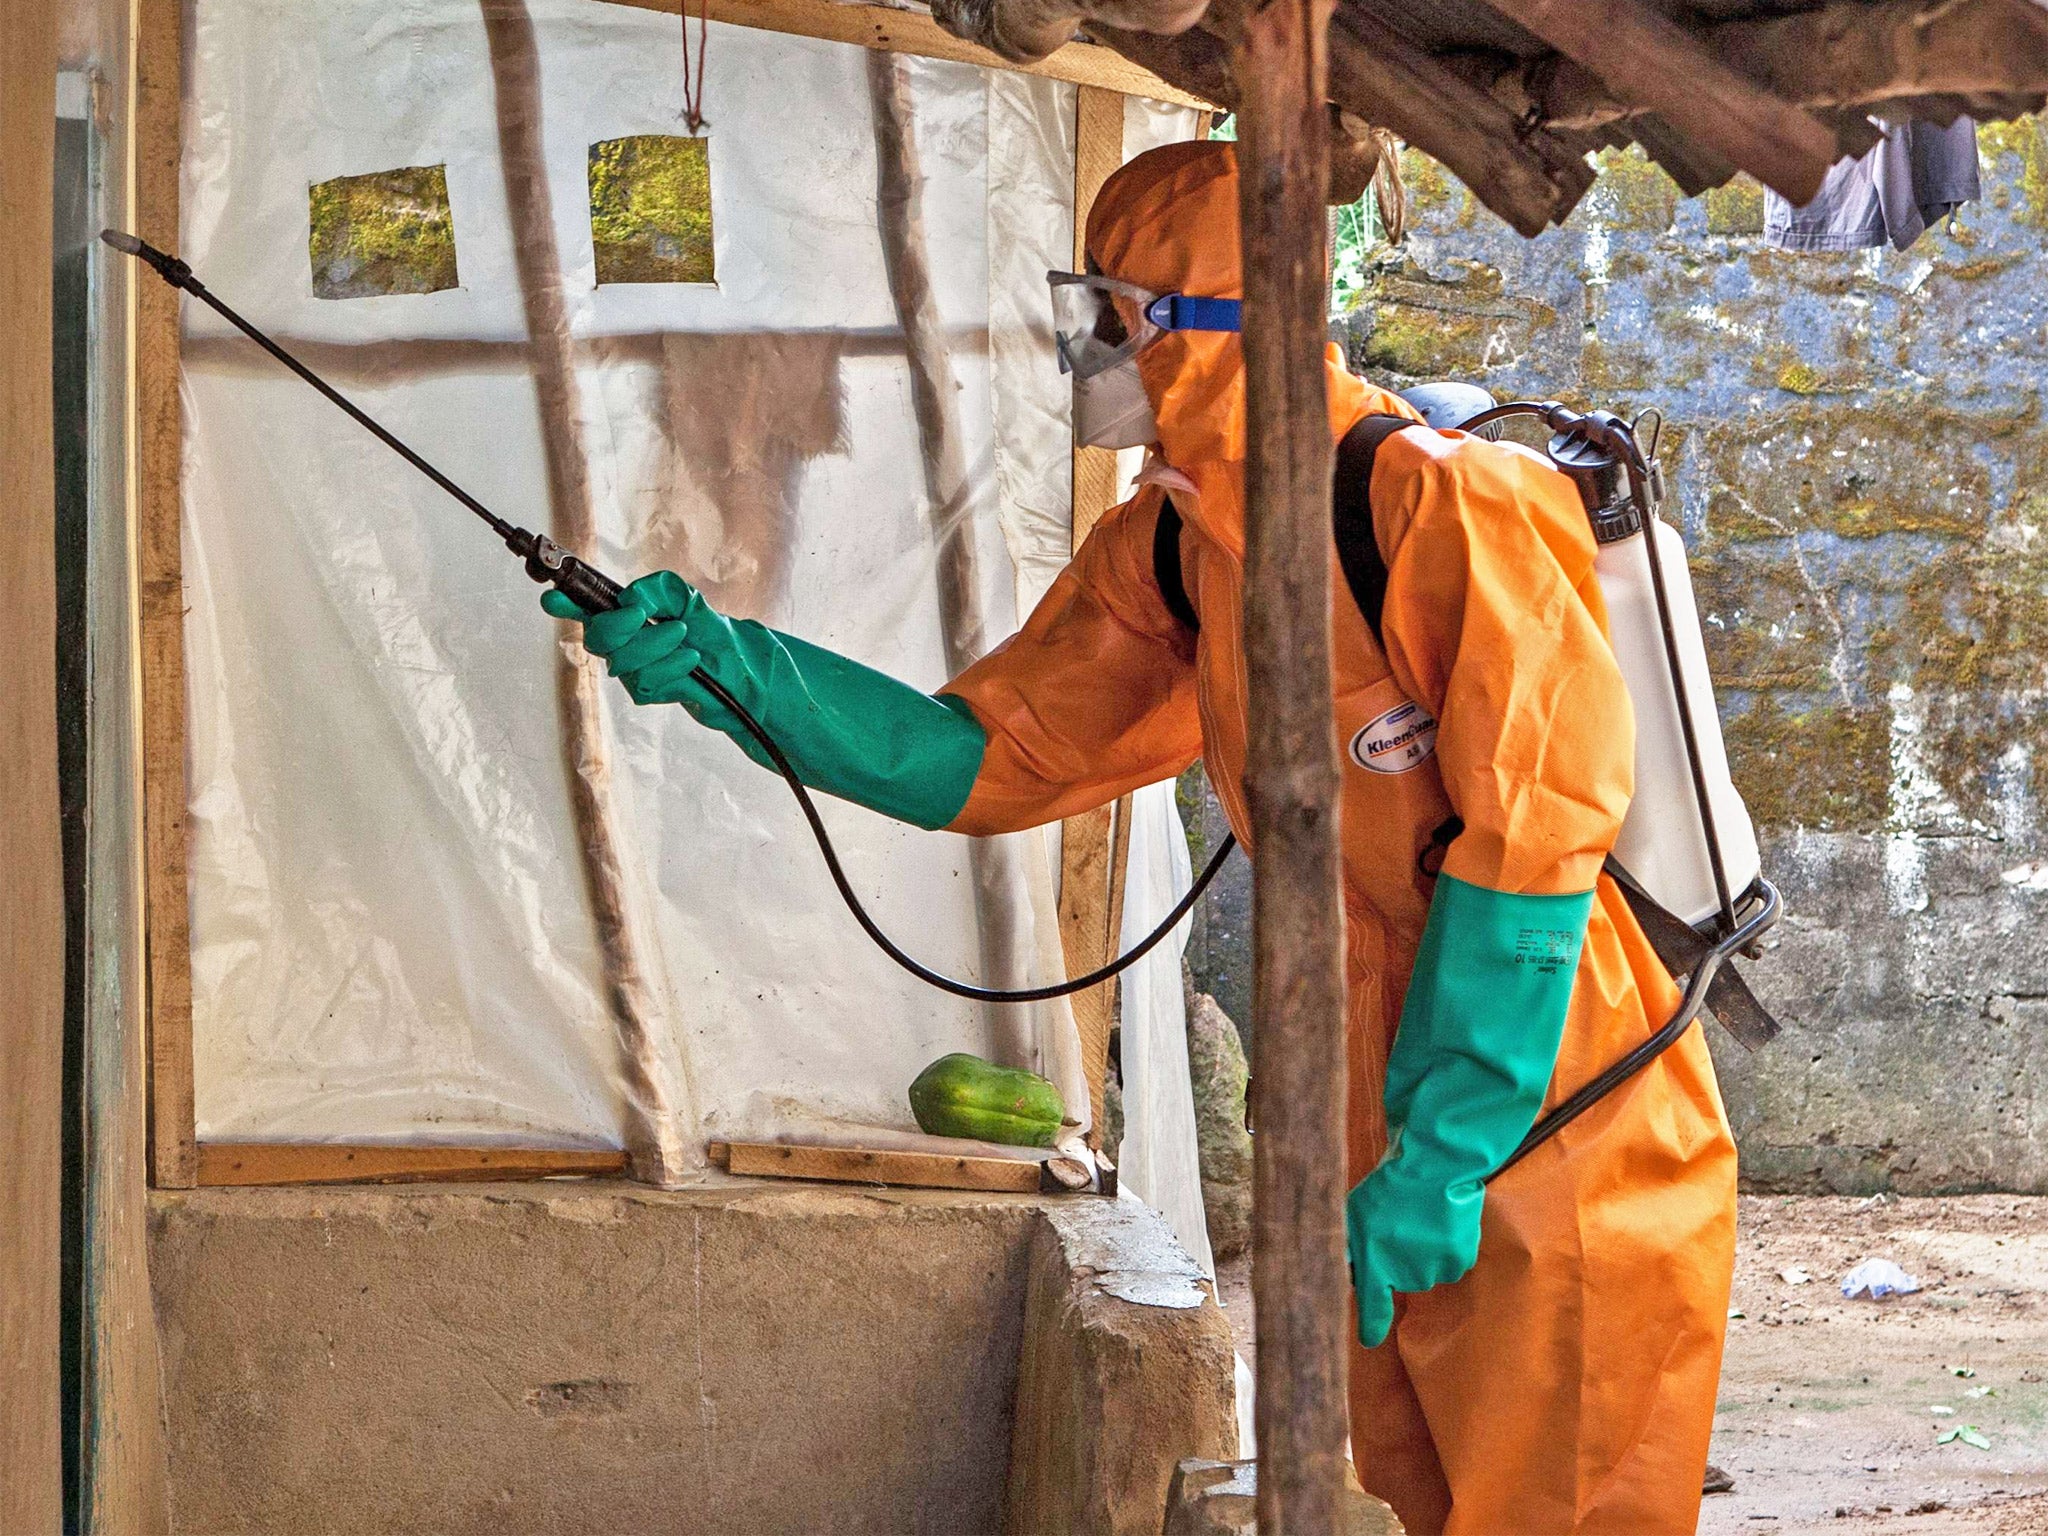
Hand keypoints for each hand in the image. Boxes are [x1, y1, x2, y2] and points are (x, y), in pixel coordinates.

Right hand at [543, 571, 741, 731]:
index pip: (584, 608)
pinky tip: (690, 659)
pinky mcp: (647, 690)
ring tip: (683, 636)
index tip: (553, 598)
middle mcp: (620, 642)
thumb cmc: (707, 630)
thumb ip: (656, 590)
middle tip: (644, 615)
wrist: (735, 666)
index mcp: (623, 614)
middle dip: (618, 626)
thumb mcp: (685, 598)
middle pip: (596, 638)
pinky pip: (646, 680)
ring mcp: (631, 668)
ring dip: (654, 645)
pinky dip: (670, 666)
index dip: (564, 604)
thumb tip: (630, 601)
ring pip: (623, 661)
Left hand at [1345, 1159, 1479, 1347]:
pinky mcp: (1459, 1259)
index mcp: (1375, 1264)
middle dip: (1399, 1260)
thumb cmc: (1387, 1186)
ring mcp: (1434, 1269)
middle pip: (1402, 1280)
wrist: (1432, 1167)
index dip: (1370, 1327)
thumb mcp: (1354, 1214)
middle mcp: (1405, 1275)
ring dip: (1424, 1252)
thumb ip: (1349, 1247)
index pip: (1371, 1309)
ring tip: (1420, 1218)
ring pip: (1428, 1270)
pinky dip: (1448, 1245)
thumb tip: (1342, 1267)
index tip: (1368, 1340)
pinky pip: (1451, 1261)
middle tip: (1399, 1226)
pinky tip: (1441, 1220)